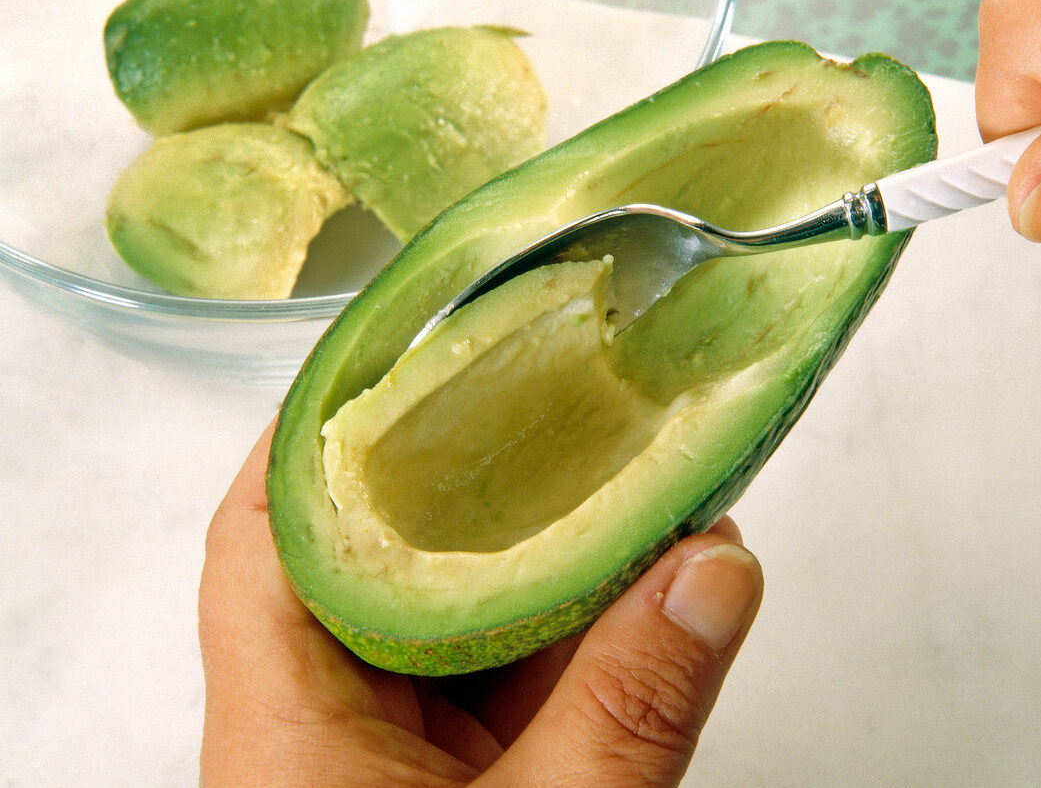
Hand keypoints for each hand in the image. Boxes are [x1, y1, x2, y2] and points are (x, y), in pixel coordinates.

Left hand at [198, 422, 762, 786]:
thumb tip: (717, 568)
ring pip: (443, 607)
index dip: (317, 426)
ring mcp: (381, 748)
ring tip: (602, 467)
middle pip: (364, 549)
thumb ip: (633, 707)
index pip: (266, 530)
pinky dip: (556, 621)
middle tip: (534, 388)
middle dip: (455, 468)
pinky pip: (493, 667)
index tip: (395, 351)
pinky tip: (627, 584)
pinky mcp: (439, 776)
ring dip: (526, 547)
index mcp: (287, 720)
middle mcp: (318, 717)